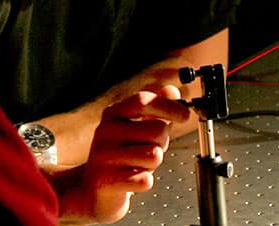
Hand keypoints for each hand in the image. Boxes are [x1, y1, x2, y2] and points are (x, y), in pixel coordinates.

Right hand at [64, 85, 190, 223]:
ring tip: (139, 164)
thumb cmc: (120, 156)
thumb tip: (172, 91)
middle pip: (157, 130)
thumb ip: (155, 109)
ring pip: (154, 156)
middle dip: (163, 143)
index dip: (168, 106)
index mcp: (113, 114)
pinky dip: (145, 181)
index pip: (143, 101)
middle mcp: (105, 131)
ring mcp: (103, 156)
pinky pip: (145, 179)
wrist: (94, 188)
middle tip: (150, 149)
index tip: (184, 115)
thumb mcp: (136, 127)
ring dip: (153, 164)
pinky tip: (132, 179)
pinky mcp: (106, 180)